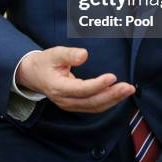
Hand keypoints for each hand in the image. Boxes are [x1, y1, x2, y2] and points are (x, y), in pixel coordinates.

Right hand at [15, 46, 134, 111]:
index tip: (113, 77)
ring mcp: (70, 105)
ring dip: (113, 100)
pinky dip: (107, 102)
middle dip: (112, 95)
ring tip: (128, 90)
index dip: (98, 85)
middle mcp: (64, 100)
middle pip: (91, 102)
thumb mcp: (54, 53)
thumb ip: (69, 54)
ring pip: (94, 107)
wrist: (33, 75)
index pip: (82, 89)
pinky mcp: (75, 105)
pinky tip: (118, 95)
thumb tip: (84, 55)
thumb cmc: (45, 62)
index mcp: (58, 88)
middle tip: (128, 87)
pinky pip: (93, 107)